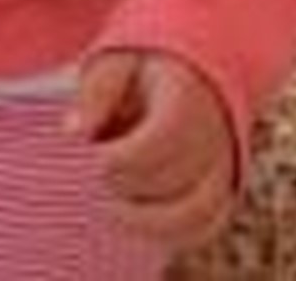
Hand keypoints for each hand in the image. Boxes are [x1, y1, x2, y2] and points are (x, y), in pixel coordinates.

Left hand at [66, 49, 237, 248]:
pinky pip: (207, 224)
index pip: (156, 144)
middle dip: (126, 187)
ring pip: (196, 212)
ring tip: (110, 208)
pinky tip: (135, 221)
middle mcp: (213, 134)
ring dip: (147, 220)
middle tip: (95, 180)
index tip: (91, 155)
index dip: (117, 160)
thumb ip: (95, 92)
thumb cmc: (142, 66)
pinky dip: (173, 235)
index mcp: (186, 98)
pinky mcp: (223, 186)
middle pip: (172, 181)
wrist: (194, 68)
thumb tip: (72, 132)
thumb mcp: (115, 60)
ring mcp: (223, 163)